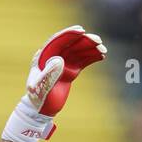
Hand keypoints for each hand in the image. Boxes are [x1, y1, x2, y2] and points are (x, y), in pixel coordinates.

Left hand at [3, 26, 105, 141]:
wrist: (41, 109)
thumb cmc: (38, 99)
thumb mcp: (41, 87)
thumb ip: (49, 74)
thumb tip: (60, 59)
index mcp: (44, 56)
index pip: (58, 41)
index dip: (69, 34)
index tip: (82, 31)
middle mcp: (54, 56)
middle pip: (71, 44)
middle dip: (84, 41)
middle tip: (98, 41)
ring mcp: (64, 63)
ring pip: (79, 51)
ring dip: (91, 48)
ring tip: (103, 49)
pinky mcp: (71, 70)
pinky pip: (83, 61)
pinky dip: (92, 57)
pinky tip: (102, 55)